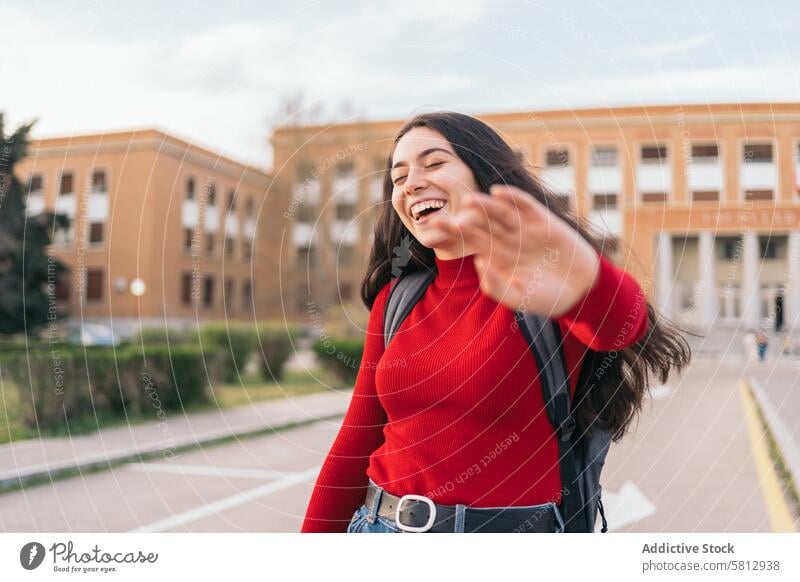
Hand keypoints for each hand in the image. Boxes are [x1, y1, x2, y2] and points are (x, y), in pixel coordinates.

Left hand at [428, 184, 600, 316]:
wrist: (580, 291)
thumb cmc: (546, 297)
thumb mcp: (517, 298)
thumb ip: (496, 285)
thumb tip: (479, 262)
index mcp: (496, 256)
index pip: (469, 241)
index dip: (452, 233)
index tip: (432, 227)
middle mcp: (506, 239)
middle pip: (479, 223)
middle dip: (460, 216)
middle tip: (439, 209)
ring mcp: (524, 228)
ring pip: (499, 213)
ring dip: (484, 206)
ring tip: (468, 200)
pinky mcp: (543, 221)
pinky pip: (525, 206)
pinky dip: (513, 198)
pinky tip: (499, 192)